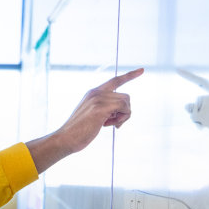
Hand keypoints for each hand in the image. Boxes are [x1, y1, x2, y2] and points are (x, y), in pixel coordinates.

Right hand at [27, 68, 143, 172]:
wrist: (66, 139)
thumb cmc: (79, 132)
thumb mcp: (92, 116)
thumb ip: (105, 109)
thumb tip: (121, 112)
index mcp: (93, 93)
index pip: (115, 81)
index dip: (129, 75)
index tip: (142, 70)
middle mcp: (96, 92)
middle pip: (126, 96)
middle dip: (124, 111)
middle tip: (114, 123)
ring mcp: (98, 99)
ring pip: (126, 102)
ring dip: (123, 116)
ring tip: (110, 125)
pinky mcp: (101, 108)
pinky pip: (124, 108)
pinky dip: (122, 118)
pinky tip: (110, 125)